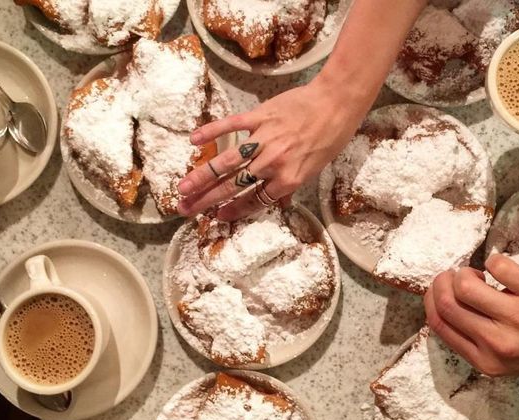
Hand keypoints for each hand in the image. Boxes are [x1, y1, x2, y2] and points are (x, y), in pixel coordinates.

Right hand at [177, 75, 368, 220]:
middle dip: (207, 199)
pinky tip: (194, 141)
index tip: (216, 216)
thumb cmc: (330, 137)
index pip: (254, 200)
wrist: (335, 103)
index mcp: (287, 179)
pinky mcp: (259, 117)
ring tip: (183, 188)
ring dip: (202, 176)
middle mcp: (273, 163)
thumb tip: (278, 202)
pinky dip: (212, 132)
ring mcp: (263, 140)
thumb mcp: (314, 169)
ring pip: (227, 162)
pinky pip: (232, 126)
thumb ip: (290, 185)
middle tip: (186, 208)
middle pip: (234, 186)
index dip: (233, 210)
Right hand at [423, 254, 518, 377]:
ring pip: (466, 284)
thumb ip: (473, 339)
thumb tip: (444, 303)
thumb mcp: (502, 359)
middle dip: (442, 281)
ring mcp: (518, 317)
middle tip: (455, 275)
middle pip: (446, 303)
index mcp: (485, 360)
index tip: (437, 289)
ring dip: (465, 271)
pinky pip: (499, 266)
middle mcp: (497, 342)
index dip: (430, 299)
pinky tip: (501, 267)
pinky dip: (494, 260)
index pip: (439, 324)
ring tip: (479, 273)